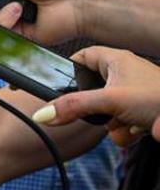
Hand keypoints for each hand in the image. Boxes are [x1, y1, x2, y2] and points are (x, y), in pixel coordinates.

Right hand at [34, 47, 159, 144]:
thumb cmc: (157, 98)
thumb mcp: (109, 101)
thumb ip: (73, 107)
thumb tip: (42, 114)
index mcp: (115, 60)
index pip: (81, 57)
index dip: (68, 69)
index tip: (58, 84)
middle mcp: (123, 74)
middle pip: (90, 91)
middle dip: (94, 110)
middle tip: (101, 112)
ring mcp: (133, 95)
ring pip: (105, 112)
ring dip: (111, 124)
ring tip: (126, 121)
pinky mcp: (140, 113)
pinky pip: (119, 124)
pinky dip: (125, 132)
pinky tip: (137, 129)